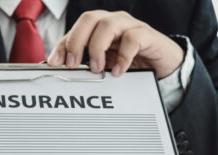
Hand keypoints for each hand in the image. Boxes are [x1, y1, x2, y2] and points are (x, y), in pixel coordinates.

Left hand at [47, 11, 183, 78]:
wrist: (162, 66)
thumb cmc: (131, 63)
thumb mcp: (103, 66)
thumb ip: (85, 65)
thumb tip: (61, 70)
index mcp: (99, 27)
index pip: (76, 29)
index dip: (63, 44)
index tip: (54, 62)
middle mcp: (113, 22)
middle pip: (89, 19)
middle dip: (76, 41)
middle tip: (73, 64)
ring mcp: (130, 26)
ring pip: (108, 25)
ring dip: (97, 48)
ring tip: (97, 68)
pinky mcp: (147, 35)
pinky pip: (133, 39)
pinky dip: (122, 56)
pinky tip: (118, 72)